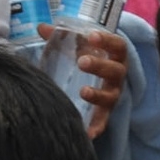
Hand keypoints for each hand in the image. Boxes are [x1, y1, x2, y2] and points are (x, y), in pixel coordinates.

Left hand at [42, 25, 128, 139]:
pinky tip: (87, 133)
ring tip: (83, 92)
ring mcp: (112, 95)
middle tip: (81, 61)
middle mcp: (117, 76)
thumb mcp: (80, 45)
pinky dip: (96, 127)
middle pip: (115, 70)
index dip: (107, 40)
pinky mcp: (105, 113)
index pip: (117, 45)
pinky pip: (103, 121)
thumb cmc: (89, 56)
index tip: (91, 35)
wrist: (100, 78)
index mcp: (114, 56)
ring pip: (110, 96)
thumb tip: (42, 27)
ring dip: (98, 94)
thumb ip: (63, 36)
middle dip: (99, 66)